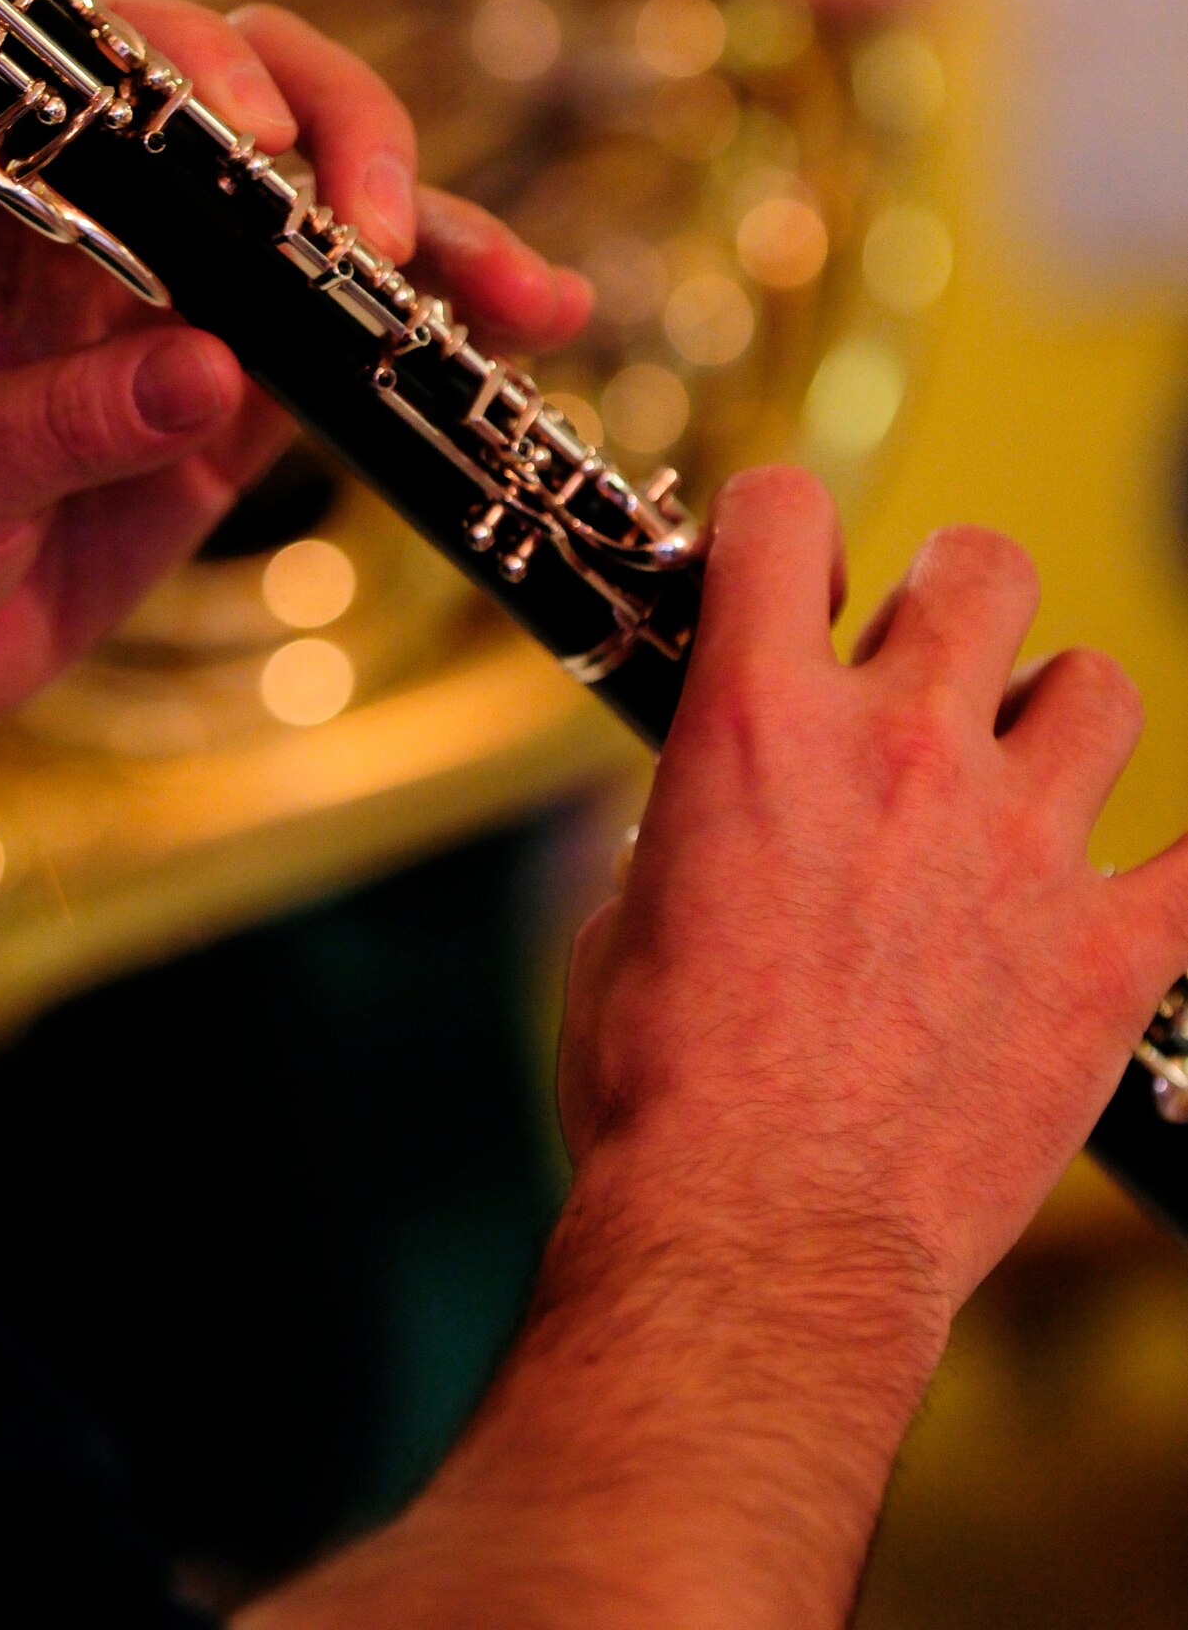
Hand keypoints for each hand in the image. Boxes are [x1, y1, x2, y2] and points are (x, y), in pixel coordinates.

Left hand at [0, 0, 589, 733]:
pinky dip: (444, 339)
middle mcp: (106, 220)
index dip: (192, 66)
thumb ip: (56, 422)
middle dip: (349, 138)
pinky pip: (358, 342)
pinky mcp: (246, 394)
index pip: (106, 66)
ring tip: (527, 296)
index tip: (255, 141)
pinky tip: (528, 333)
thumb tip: (212, 369)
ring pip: (334, 222)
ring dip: (440, 241)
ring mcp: (190, 302)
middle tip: (388, 234)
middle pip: (257, 104)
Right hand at [561, 466, 1183, 1317]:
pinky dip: (1187, 864)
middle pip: (979, 569)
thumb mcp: (624, 916)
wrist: (754, 1237)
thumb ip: (689, 825)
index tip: (792, 569)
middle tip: (925, 660)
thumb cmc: (660, 1089)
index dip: (786, 525)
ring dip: (1058, 718)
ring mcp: (1018, 843)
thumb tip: (718, 812)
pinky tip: (1157, 878)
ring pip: (1103, 689)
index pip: (781, 518)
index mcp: (756, 722)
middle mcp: (899, 750)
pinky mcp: (1108, 953)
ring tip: (1023, 780)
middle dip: (950, 596)